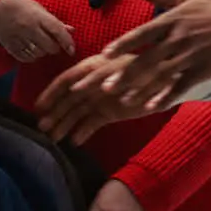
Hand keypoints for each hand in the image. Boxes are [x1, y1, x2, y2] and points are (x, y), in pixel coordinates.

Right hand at [0, 0, 75, 62]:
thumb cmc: (22, 8)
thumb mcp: (39, 9)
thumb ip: (55, 22)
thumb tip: (71, 31)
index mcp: (38, 16)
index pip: (57, 30)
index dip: (67, 42)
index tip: (72, 50)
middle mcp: (28, 28)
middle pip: (49, 46)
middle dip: (55, 48)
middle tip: (53, 43)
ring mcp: (18, 38)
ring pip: (38, 54)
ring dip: (43, 52)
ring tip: (41, 44)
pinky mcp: (10, 46)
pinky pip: (26, 58)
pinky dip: (32, 56)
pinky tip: (32, 49)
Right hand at [36, 54, 154, 143]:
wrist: (172, 80)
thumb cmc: (149, 68)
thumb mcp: (126, 69)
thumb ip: (103, 78)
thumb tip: (76, 89)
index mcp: (95, 67)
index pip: (67, 80)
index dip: (51, 93)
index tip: (38, 107)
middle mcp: (94, 83)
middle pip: (68, 99)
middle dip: (55, 113)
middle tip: (40, 130)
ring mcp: (101, 98)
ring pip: (77, 113)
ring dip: (64, 125)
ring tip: (52, 140)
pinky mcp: (109, 112)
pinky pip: (91, 122)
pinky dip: (83, 132)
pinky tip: (74, 142)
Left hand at [77, 0, 210, 110]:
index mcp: (173, 20)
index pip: (141, 33)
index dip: (122, 45)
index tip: (104, 54)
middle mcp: (178, 39)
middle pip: (146, 59)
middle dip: (124, 74)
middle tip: (103, 86)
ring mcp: (190, 56)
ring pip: (159, 76)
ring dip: (139, 89)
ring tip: (122, 100)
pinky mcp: (202, 70)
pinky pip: (179, 86)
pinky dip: (164, 97)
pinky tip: (151, 107)